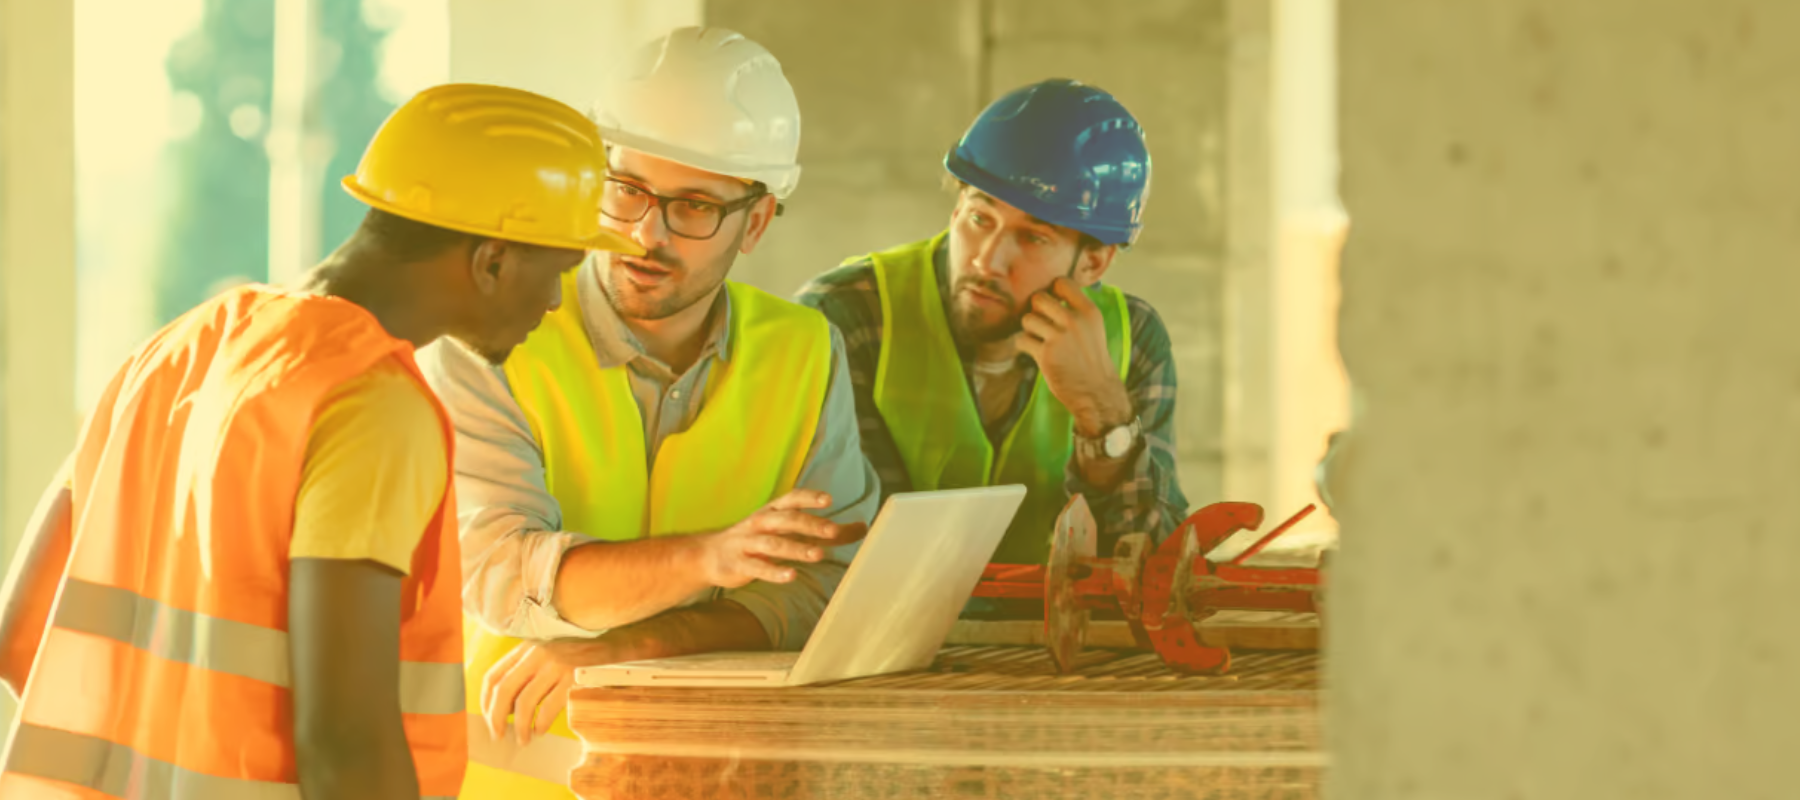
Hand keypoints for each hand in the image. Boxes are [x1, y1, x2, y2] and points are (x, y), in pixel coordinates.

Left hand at [481, 638, 618, 747]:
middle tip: (498, 735)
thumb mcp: (547, 651)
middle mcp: (537, 654)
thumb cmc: (579, 651)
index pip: (494, 675)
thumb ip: (526, 669)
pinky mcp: (573, 677)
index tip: (488, 718)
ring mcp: (556, 665)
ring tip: (523, 739)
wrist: (615, 641)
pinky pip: (549, 707)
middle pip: (504, 690)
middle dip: (496, 717)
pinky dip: (541, 723)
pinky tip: (541, 730)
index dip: (485, 701)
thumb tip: (507, 707)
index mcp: (527, 647)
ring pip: (524, 702)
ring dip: (520, 726)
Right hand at [698, 490, 867, 588]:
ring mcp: (747, 543)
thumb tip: (864, 527)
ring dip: (796, 548)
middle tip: (833, 531)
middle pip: (786, 520)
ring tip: (818, 555)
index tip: (828, 500)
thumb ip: (826, 532)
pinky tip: (791, 576)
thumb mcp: (790, 531)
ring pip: (773, 544)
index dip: (809, 498)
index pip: (792, 500)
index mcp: (773, 511)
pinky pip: (757, 567)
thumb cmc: (758, 540)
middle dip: (810, 524)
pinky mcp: (738, 564)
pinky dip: (774, 571)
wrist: (709, 555)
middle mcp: (760, 523)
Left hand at [1017, 278, 1131, 436]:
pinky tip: (1035, 351)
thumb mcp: (1093, 328)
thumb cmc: (1092, 359)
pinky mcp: (1045, 355)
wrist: (1095, 391)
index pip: (1062, 283)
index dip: (1052, 291)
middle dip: (1036, 310)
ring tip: (1039, 339)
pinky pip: (1021, 340)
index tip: (1052, 304)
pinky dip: (1024, 346)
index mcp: (1089, 312)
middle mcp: (1074, 321)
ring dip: (1029, 329)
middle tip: (1042, 323)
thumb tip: (1051, 293)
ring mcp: (1059, 338)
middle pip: (1038, 299)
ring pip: (1027, 319)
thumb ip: (1076, 310)